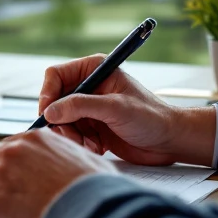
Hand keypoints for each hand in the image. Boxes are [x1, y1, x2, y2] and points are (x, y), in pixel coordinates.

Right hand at [39, 55, 216, 166]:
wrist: (169, 142)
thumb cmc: (150, 117)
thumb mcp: (115, 108)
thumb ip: (81, 106)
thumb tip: (50, 111)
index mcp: (94, 70)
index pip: (56, 75)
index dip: (48, 93)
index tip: (48, 114)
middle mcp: (88, 86)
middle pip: (54, 101)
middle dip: (61, 121)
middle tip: (72, 137)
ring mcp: (88, 107)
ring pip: (60, 120)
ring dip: (71, 135)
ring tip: (90, 145)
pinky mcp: (91, 126)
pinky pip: (70, 134)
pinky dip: (80, 143)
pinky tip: (98, 148)